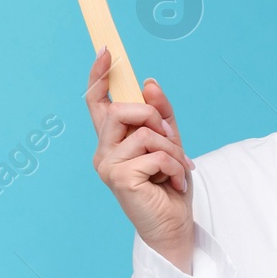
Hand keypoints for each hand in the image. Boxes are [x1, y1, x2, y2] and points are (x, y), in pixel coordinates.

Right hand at [86, 46, 197, 270]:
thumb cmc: (169, 187)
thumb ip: (161, 115)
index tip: (106, 51)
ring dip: (172, 150)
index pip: (98, 102)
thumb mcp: (170, 144)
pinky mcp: (119, 179)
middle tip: (171, 139)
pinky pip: (154, 155)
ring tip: (179, 169)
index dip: (99, 76)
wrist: (174, 226)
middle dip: (153, 117)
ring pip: (144, 133)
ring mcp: (108, 166)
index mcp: (112, 141)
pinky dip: (174, 166)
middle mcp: (103, 151)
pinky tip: (175, 183)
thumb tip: (149, 83)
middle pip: (122, 110)